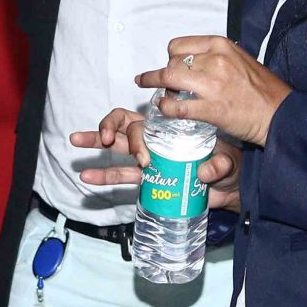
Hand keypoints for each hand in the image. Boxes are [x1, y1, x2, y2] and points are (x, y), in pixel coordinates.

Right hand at [73, 108, 242, 210]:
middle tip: (105, 141)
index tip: (139, 154)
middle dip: (109, 131)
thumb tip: (206, 171)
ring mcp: (151, 159)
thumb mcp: (229, 162)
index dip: (134, 131)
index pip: (144, 120)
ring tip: (74, 142)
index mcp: (172, 128)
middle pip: (125, 127)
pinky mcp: (151, 180)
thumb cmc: (231, 165)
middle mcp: (158, 140)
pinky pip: (124, 175)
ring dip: (96, 144)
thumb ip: (220, 165)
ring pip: (118, 148)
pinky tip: (88, 174)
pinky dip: (105, 175)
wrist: (232, 186)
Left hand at [136, 38, 291, 146]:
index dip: (171, 57)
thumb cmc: (264, 89)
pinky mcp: (211, 109)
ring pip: (169, 79)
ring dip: (156, 86)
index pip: (178, 45)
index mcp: (221, 45)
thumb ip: (217, 57)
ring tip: (153, 93)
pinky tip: (165, 109)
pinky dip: (166, 107)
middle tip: (161, 82)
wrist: (281, 114)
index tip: (172, 65)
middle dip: (164, 73)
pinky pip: (176, 106)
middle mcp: (215, 60)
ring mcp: (212, 85)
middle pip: (171, 62)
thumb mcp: (241, 59)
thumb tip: (194, 62)